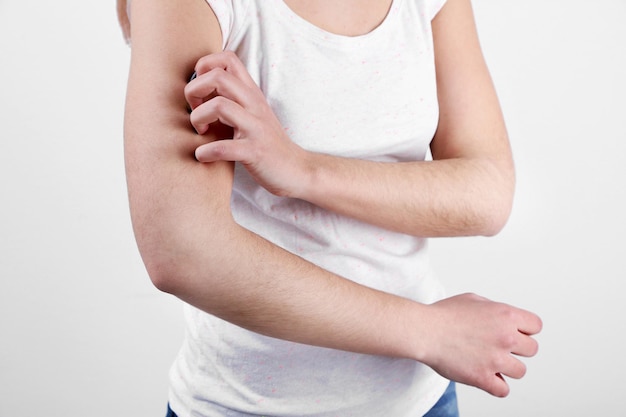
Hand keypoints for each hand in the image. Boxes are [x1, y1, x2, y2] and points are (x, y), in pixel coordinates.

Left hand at [184, 51, 308, 196]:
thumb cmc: (268, 144)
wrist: (297, 170)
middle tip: (195, 112)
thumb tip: (199, 92)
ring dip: (197, 118)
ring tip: (201, 132)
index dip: (204, 68)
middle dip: (193, 91)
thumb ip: (233, 100)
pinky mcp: (255, 152)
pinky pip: (223, 147)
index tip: (200, 92)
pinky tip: (203, 156)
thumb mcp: (253, 114)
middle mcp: (254, 105)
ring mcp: (256, 128)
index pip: (227, 58)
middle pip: (218, 77)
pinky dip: (205, 152)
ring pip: (218, 106)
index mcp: (252, 94)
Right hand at [421, 293, 541, 396]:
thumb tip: (502, 319)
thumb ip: (494, 309)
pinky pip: (503, 390)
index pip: (535, 326)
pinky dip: (496, 386)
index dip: (525, 330)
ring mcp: (496, 359)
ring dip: (506, 368)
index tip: (515, 333)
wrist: (424, 330)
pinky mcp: (483, 378)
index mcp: (505, 316)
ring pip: (520, 371)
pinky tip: (486, 377)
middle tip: (499, 347)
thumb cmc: (443, 314)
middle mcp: (506, 338)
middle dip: (517, 349)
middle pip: (532, 350)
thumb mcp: (473, 300)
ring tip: (490, 362)